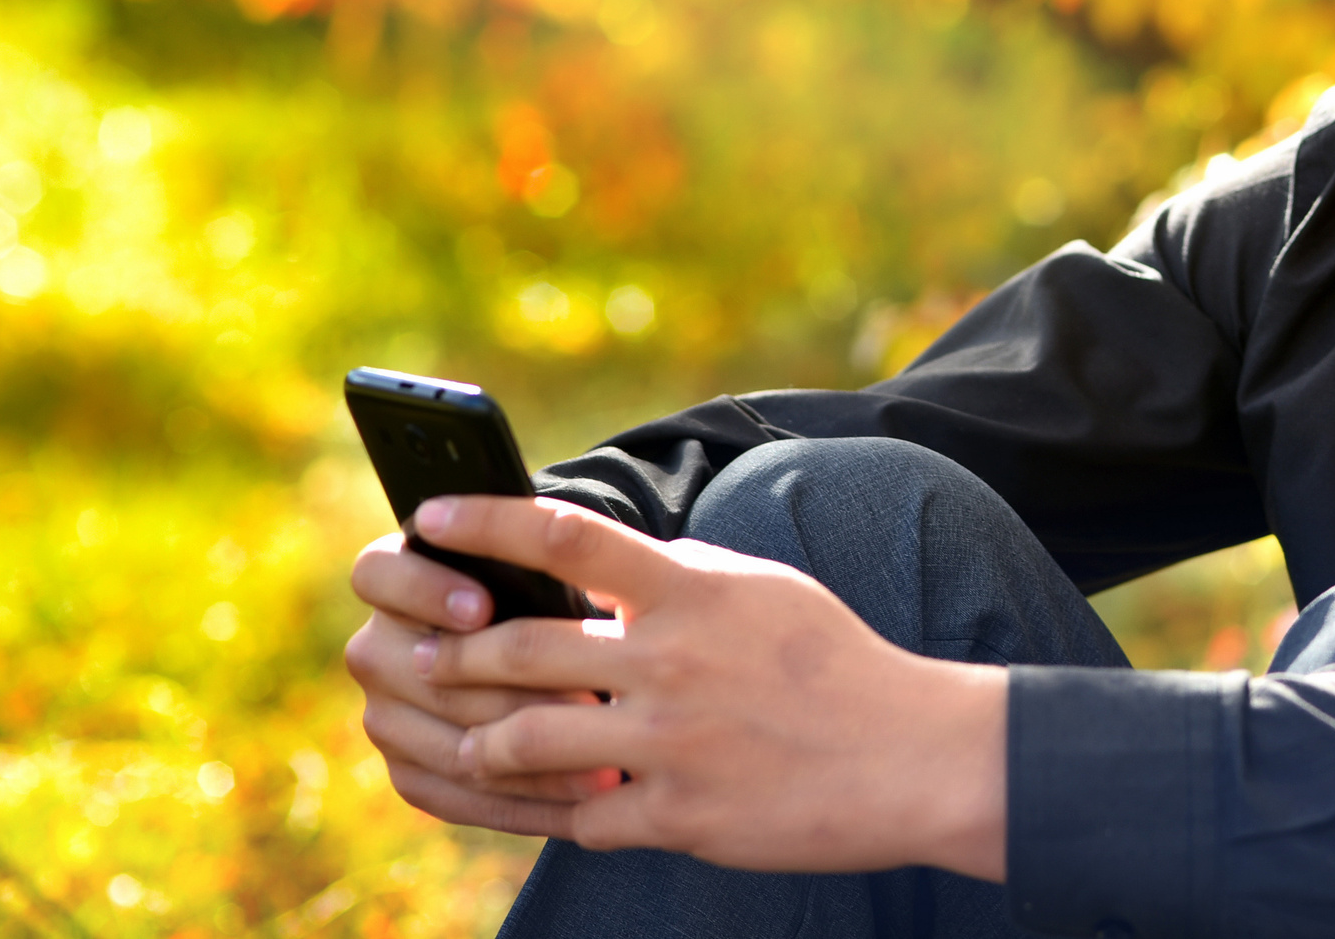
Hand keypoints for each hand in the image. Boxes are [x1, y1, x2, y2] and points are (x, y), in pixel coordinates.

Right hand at [344, 524, 620, 835]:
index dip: (423, 590)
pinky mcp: (407, 770)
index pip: (378, 574)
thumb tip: (568, 572)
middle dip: (510, 689)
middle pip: (421, 673)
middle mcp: (377, 648)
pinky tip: (585, 804)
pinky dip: (524, 803)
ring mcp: (384, 715)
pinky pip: (457, 797)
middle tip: (586, 700)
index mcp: (394, 579)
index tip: (483, 608)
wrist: (561, 652)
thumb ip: (539, 560)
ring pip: (446, 743)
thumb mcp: (547, 568)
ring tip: (606, 765)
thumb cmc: (556, 591)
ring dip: (532, 756)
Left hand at [408, 494, 1009, 879]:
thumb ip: (682, 575)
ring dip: (482, 743)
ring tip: (468, 742)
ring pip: (526, 740)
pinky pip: (583, 817)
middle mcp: (672, 660)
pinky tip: (551, 804)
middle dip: (453, 655)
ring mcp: (672, 742)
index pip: (563, 535)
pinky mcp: (681, 815)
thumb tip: (611, 567)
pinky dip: (558, 810)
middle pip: (520, 646)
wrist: (912, 753)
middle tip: (422, 658)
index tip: (426, 516)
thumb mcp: (762, 590)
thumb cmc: (834, 663)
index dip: (481, 521)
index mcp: (692, 590)